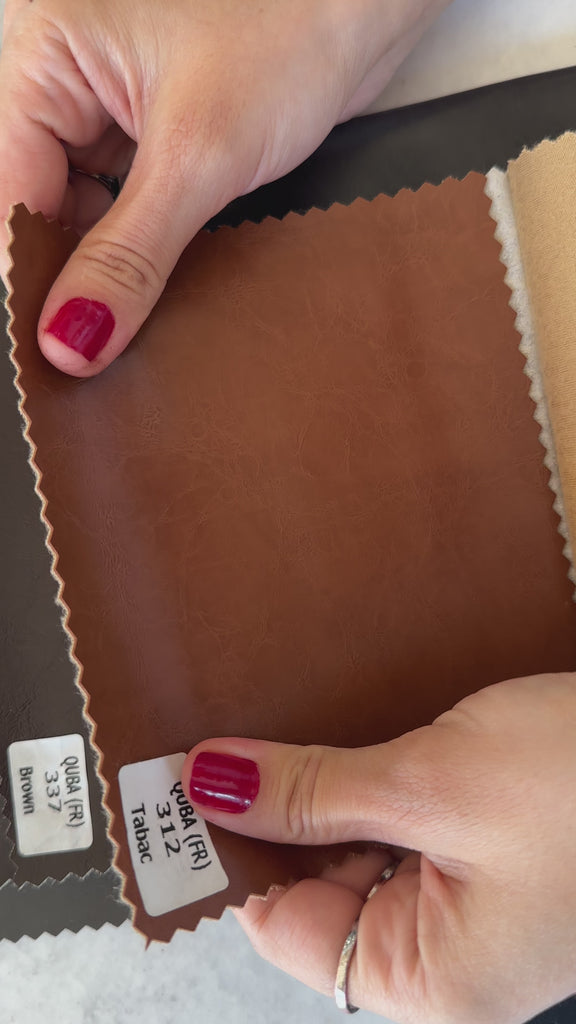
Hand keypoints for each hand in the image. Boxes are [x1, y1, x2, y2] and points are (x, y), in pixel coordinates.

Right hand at [0, 0, 448, 375]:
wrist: (369, 5)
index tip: (54, 349)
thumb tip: (70, 339)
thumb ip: (128, 256)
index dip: (32, 274)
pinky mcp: (154, 124)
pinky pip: (125, 199)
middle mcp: (66, 69)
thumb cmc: (292, 27)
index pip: (9, 188)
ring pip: (83, 206)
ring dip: (110, 264)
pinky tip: (156, 283)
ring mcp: (110, 98)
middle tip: (95, 349)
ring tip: (129, 322)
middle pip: (40, 199)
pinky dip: (141, 243)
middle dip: (74, 273)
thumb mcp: (198, 156)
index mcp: (44, 47)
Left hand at [182, 673, 575, 1022]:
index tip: (175, 788)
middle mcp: (444, 951)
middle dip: (271, 815)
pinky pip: (397, 819)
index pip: (284, 927)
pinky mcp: (482, 845)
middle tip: (213, 735)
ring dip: (318, 788)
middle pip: (315, 885)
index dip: (229, 858)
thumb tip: (211, 787)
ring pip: (354, 845)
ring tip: (269, 721)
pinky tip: (334, 728)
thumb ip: (315, 790)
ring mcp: (466, 897)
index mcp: (431, 978)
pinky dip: (362, 776)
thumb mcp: (433, 781)